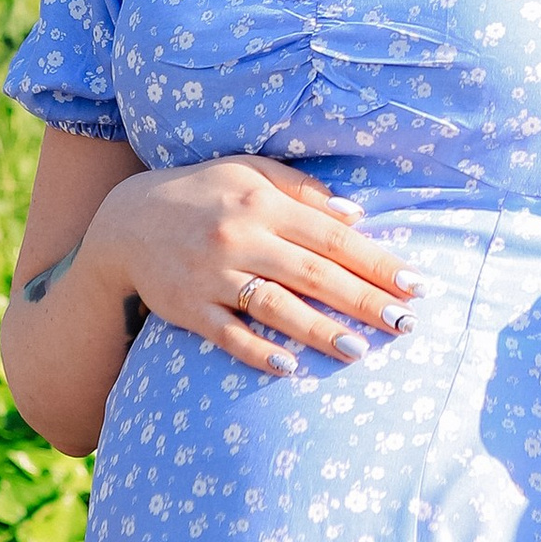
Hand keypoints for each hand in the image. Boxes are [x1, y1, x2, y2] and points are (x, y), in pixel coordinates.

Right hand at [87, 158, 417, 377]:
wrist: (126, 221)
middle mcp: (240, 237)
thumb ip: (305, 191)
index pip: (333, 236)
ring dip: (320, 331)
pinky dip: (257, 351)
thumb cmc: (204, 193)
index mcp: (262, 202)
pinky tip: (290, 367)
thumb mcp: (252, 173)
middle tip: (405, 324)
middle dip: (364, 301)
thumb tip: (360, 215)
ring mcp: (211, 274)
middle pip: (314, 274)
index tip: (414, 284)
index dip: (376, 262)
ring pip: (275, 307)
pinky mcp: (186, 307)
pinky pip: (227, 334)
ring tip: (360, 351)